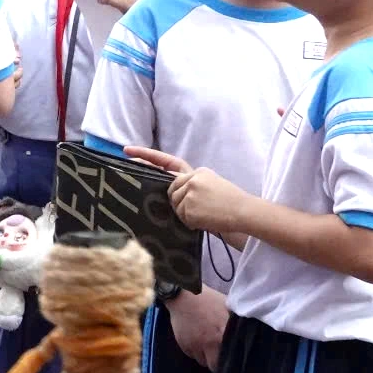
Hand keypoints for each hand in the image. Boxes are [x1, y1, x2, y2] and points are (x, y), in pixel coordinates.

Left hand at [129, 146, 252, 237]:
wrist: (246, 212)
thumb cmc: (230, 203)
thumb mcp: (211, 186)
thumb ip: (191, 186)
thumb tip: (171, 193)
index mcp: (197, 171)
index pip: (167, 162)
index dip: (145, 156)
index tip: (126, 151)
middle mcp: (191, 178)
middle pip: (171, 191)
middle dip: (180, 202)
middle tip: (201, 208)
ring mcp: (189, 191)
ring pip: (175, 205)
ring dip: (188, 214)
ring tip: (208, 213)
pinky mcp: (189, 206)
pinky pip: (182, 217)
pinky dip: (192, 222)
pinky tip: (206, 220)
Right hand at [165, 287, 229, 372]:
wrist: (184, 295)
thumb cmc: (209, 300)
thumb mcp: (228, 309)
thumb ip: (236, 324)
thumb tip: (246, 334)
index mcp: (222, 337)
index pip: (227, 361)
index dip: (230, 362)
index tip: (231, 358)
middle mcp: (207, 345)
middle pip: (213, 366)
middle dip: (216, 362)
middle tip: (219, 353)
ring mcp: (193, 346)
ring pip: (201, 361)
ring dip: (205, 356)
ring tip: (208, 344)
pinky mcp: (183, 345)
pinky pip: (191, 354)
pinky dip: (195, 350)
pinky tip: (197, 339)